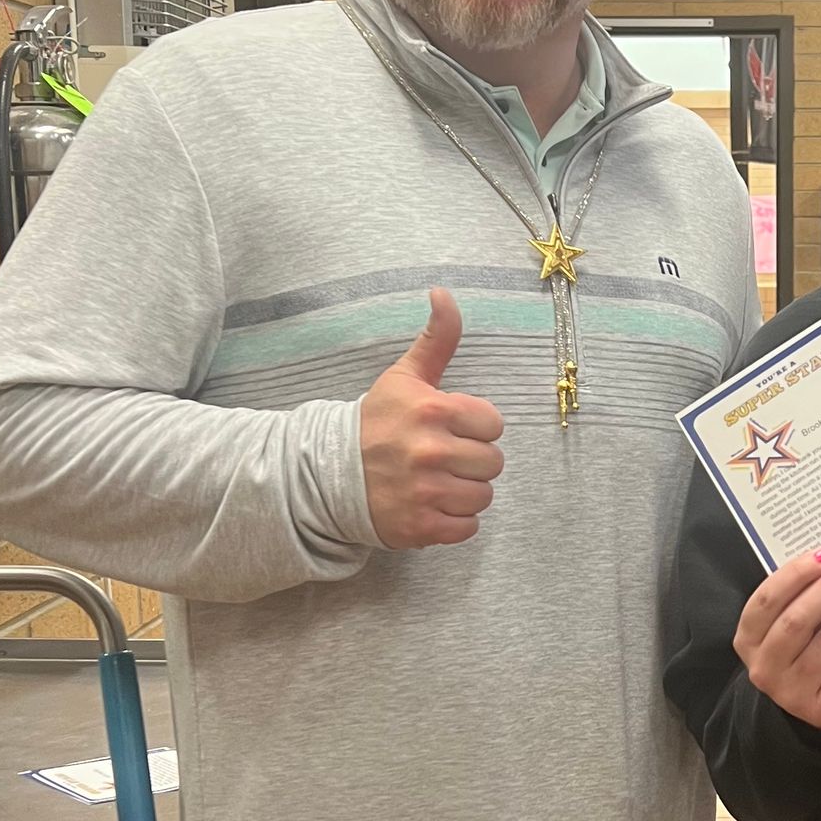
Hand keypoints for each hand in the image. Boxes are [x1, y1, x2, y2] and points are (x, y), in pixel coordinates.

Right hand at [359, 289, 504, 547]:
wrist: (327, 475)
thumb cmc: (374, 424)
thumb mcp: (404, 377)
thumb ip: (436, 339)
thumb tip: (443, 292)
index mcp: (432, 411)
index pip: (493, 424)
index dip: (476, 428)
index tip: (451, 430)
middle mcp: (430, 452)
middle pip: (493, 463)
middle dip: (472, 461)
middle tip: (443, 459)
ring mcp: (425, 493)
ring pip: (483, 496)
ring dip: (465, 492)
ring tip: (437, 483)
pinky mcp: (421, 527)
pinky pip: (468, 528)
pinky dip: (455, 522)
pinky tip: (431, 505)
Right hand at [733, 550, 820, 732]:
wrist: (813, 706)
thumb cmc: (802, 653)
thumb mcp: (788, 626)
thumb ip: (800, 599)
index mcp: (748, 639)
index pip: (766, 601)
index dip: (795, 574)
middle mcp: (763, 667)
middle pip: (795, 621)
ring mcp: (790, 692)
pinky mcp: (818, 710)